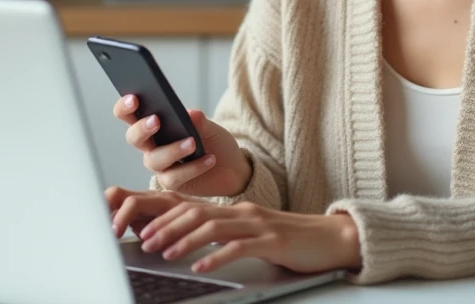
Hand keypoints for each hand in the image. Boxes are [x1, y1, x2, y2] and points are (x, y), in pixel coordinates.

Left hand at [105, 188, 361, 275]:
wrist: (331, 238)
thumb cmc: (291, 240)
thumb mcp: (254, 234)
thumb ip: (228, 236)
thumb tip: (197, 247)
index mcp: (236, 210)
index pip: (192, 208)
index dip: (165, 218)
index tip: (143, 230)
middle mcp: (244, 212)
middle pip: (196, 213)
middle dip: (166, 227)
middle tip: (144, 241)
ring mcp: (258, 225)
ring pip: (213, 227)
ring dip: (184, 240)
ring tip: (164, 252)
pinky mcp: (272, 241)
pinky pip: (239, 247)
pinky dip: (216, 256)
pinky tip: (201, 266)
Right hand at [113, 95, 250, 198]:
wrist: (232, 166)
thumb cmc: (214, 142)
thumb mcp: (209, 127)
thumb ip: (198, 120)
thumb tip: (188, 113)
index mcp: (154, 125)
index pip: (129, 115)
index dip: (125, 107)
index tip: (133, 98)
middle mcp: (151, 146)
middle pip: (133, 138)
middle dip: (141, 128)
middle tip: (156, 120)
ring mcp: (160, 166)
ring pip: (153, 159)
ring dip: (172, 150)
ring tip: (193, 143)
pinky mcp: (172, 183)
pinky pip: (174, 177)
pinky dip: (193, 167)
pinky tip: (209, 159)